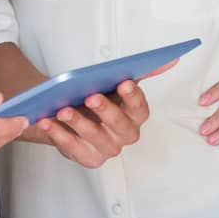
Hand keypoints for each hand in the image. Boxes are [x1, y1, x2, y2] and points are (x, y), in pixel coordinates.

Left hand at [34, 69, 166, 168]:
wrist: (74, 116)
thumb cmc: (100, 99)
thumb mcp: (118, 84)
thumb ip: (142, 72)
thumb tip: (171, 59)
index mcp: (134, 116)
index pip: (139, 109)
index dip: (132, 97)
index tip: (124, 82)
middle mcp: (124, 135)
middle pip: (119, 126)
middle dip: (106, 111)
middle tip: (91, 96)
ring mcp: (106, 149)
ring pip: (94, 137)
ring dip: (78, 123)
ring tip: (63, 109)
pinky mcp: (87, 158)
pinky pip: (71, 147)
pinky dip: (58, 134)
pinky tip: (47, 120)